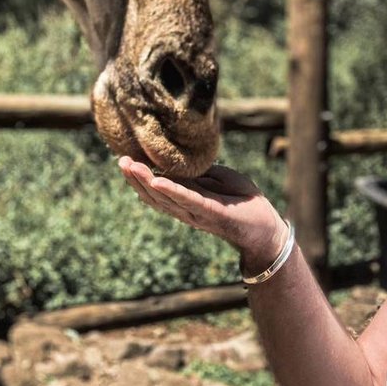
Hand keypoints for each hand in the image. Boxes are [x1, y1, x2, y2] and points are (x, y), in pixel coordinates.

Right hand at [118, 157, 287, 269]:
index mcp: (186, 200)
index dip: (140, 176)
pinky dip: (172, 191)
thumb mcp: (219, 177)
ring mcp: (197, 213)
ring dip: (146, 182)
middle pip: (154, 195)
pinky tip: (158, 181)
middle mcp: (186, 209)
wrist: (267, 227)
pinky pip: (189, 201)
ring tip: (130, 166)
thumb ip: (199, 172)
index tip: (124, 159)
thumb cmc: (243, 201)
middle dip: (136, 179)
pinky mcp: (212, 213)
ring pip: (165, 198)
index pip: (157, 189)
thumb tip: (180, 159)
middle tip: (119, 161)